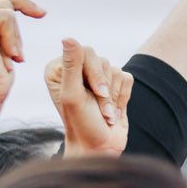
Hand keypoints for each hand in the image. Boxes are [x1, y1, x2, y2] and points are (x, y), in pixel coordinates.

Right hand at [0, 0, 44, 108]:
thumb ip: (0, 25)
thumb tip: (23, 6)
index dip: (19, 3)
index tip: (42, 14)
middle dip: (17, 25)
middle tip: (18, 55)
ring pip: (6, 9)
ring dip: (15, 36)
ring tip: (9, 58)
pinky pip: (6, 17)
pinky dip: (13, 38)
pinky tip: (9, 57)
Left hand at [46, 39, 133, 156]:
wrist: (100, 149)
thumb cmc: (81, 126)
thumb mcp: (73, 96)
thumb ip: (71, 66)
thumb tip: (68, 37)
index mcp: (59, 69)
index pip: (85, 52)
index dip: (94, 73)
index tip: (94, 94)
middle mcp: (76, 70)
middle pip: (102, 60)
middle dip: (105, 88)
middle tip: (101, 110)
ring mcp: (96, 79)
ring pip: (115, 69)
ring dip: (114, 97)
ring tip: (106, 115)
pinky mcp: (114, 86)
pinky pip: (127, 77)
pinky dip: (123, 97)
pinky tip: (114, 111)